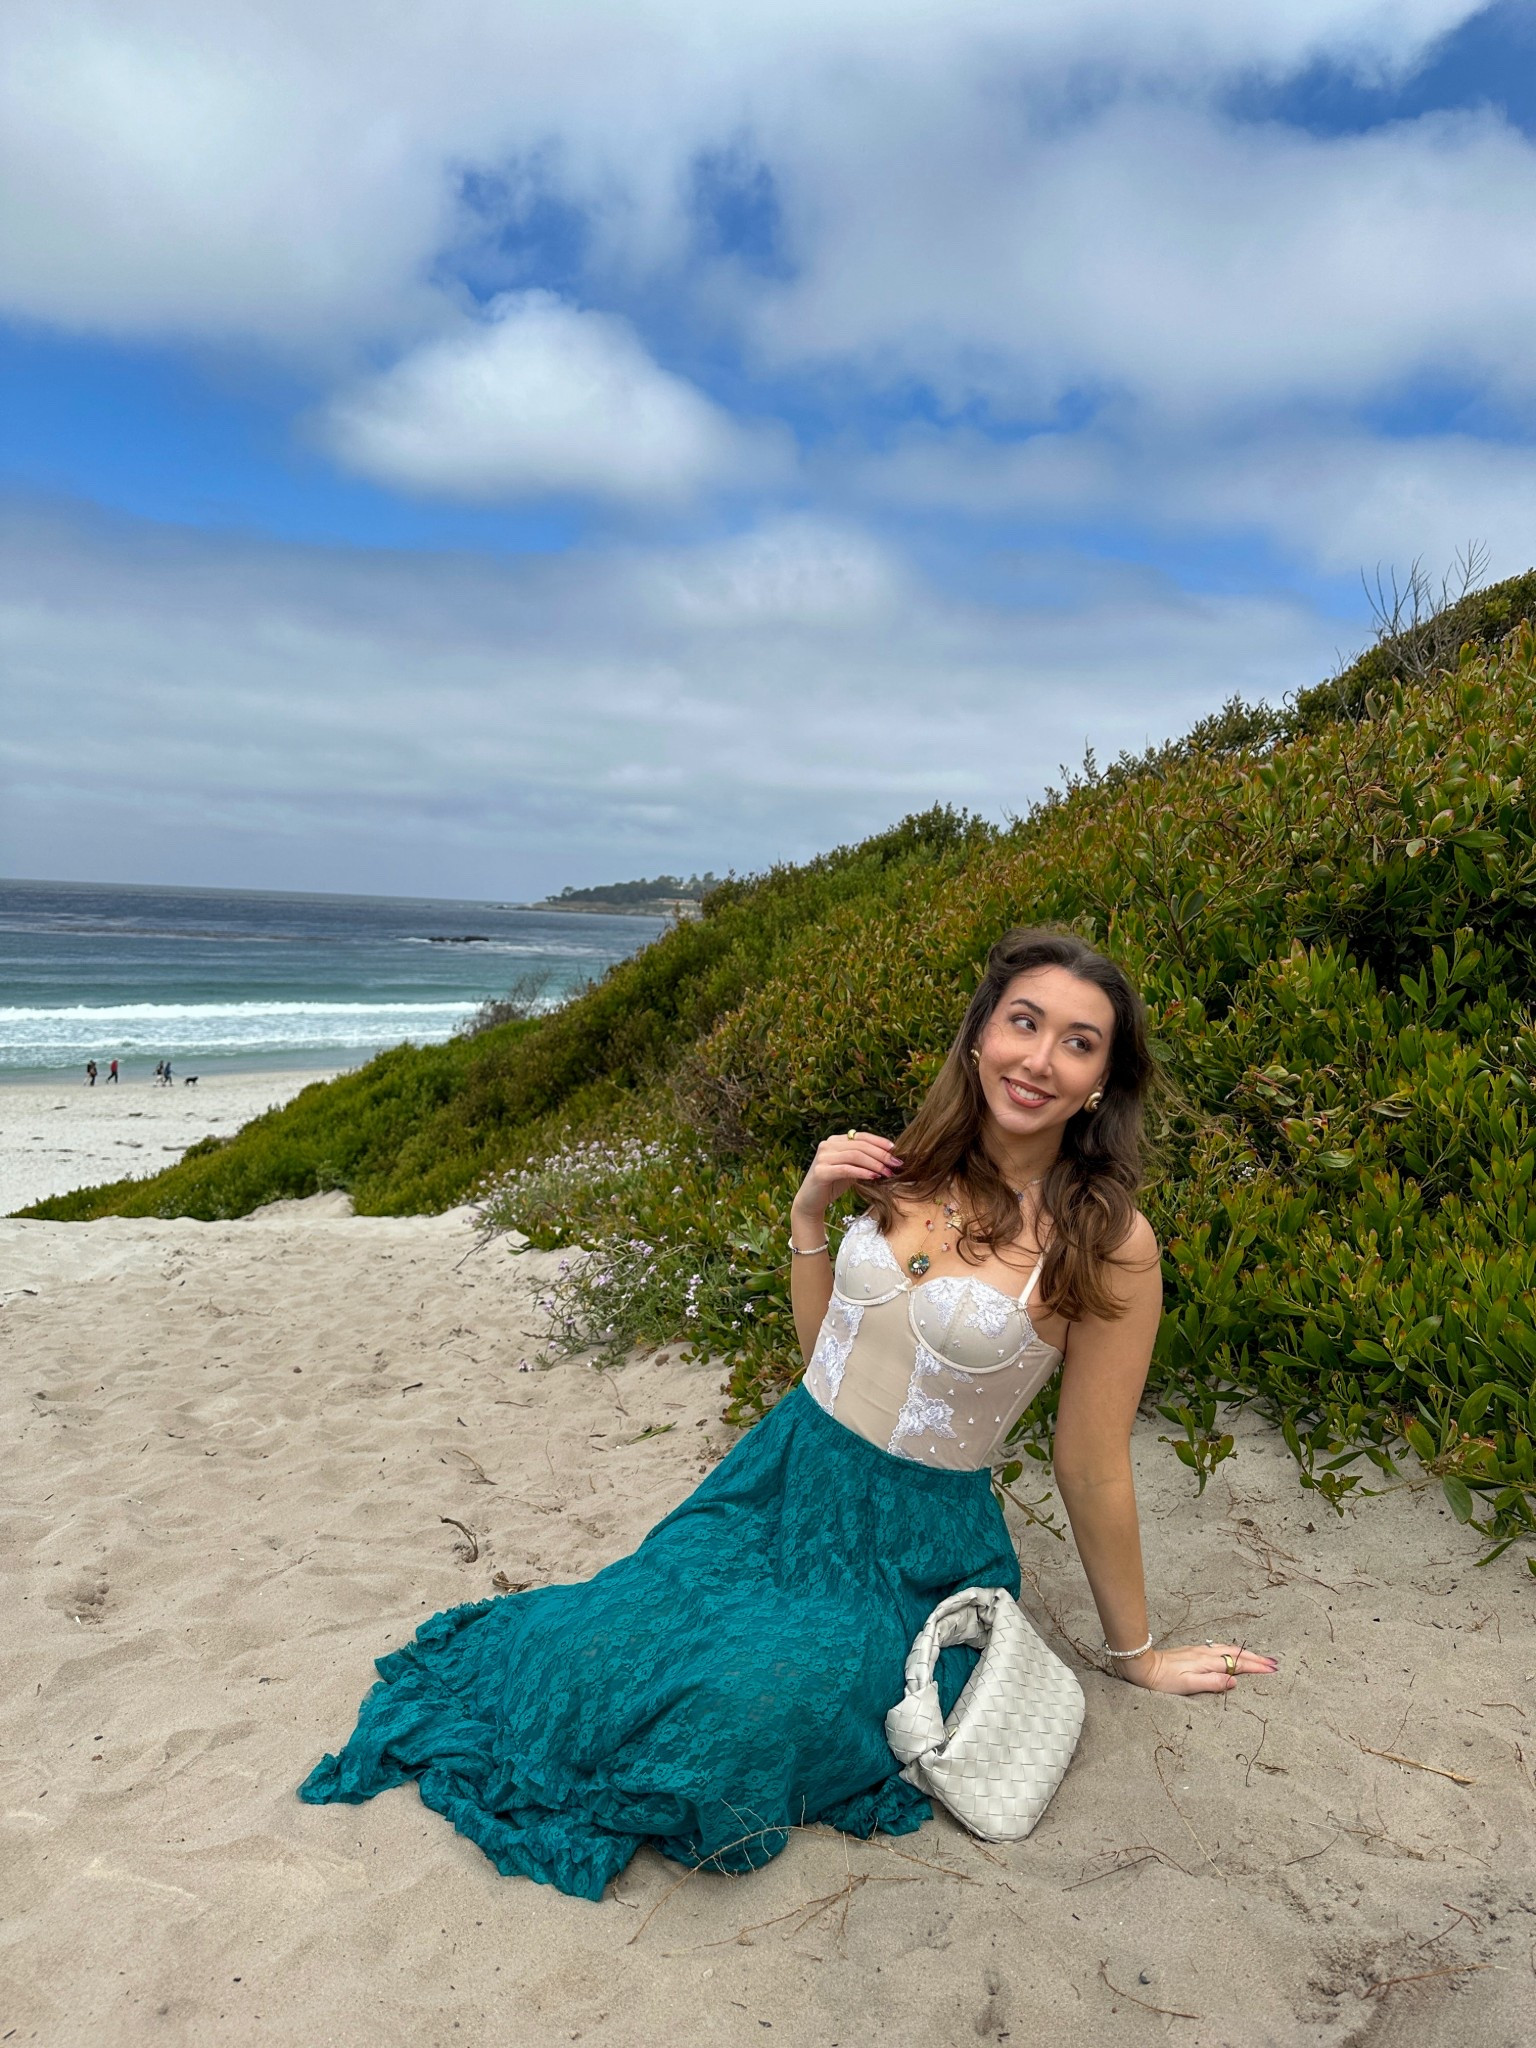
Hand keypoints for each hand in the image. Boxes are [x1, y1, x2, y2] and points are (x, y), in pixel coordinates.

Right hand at [791, 1129, 902, 1227]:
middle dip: (881, 1154)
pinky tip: (874, 1177)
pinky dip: (862, 1172)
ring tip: (887, 1172)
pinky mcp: (820, 1172)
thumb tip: (890, 1158)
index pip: (861, 1136)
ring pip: (854, 1155)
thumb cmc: (833, 1184)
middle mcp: (827, 1145)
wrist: (811, 1201)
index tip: (895, 1150)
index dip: (879, 1141)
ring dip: (874, 1164)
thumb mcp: (851, 1169)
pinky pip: (846, 1169)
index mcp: (835, 1141)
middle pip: (860, 1145)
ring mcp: (823, 1157)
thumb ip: (863, 1160)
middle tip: (896, 1164)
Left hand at [1116, 1641, 1278, 1694]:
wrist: (1143, 1666)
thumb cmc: (1163, 1680)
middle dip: (1256, 1659)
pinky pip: (1221, 1650)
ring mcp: (1199, 1651)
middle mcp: (1206, 1653)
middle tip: (1274, 1664)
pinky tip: (1234, 1654)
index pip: (1237, 1664)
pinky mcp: (1193, 1652)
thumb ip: (1212, 1682)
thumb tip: (1235, 1681)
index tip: (1272, 1670)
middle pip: (1236, 1654)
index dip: (1256, 1667)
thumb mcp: (1188, 1686)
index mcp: (1207, 1662)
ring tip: (1260, 1659)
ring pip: (1229, 1650)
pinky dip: (1234, 1652)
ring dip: (1246, 1654)